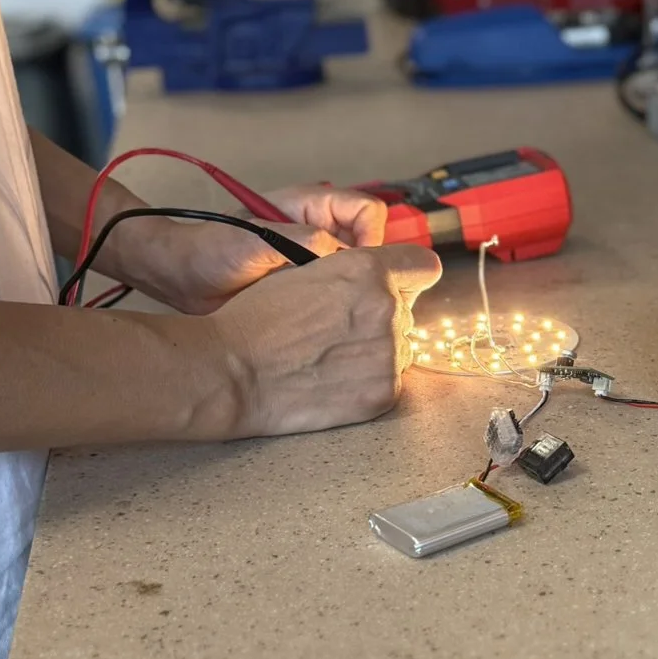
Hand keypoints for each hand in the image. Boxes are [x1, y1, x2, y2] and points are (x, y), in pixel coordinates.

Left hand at [125, 186, 388, 313]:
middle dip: (364, 270)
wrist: (181, 278)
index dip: (370, 236)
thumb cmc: (209, 249)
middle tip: (344, 297)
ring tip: (329, 312)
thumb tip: (339, 253)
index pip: (366, 211)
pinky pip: (337, 293)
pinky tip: (319, 322)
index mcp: (311, 206)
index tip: (355, 266)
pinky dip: (335, 306)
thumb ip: (297, 240)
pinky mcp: (307, 285)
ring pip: (356, 272)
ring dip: (349, 291)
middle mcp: (320, 230)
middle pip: (369, 244)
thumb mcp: (252, 241)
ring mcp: (315, 259)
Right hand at [203, 244, 442, 437]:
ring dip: (376, 351)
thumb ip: (353, 271)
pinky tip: (333, 381)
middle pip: (407, 311)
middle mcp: (386, 307)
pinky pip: (391, 381)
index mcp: (368, 269)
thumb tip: (381, 279)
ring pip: (401, 347)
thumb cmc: (258, 320)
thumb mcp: (306, 270)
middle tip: (338, 331)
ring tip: (330, 359)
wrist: (233, 371)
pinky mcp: (384, 391)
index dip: (407, 277)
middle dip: (381, 318)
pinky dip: (369, 383)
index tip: (395, 287)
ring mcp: (389, 352)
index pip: (424, 267)